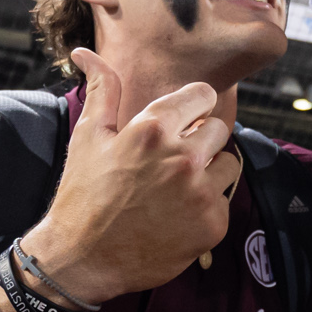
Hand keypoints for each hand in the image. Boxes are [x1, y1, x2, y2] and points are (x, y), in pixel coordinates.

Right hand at [22, 48, 240, 303]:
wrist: (83, 259)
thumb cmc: (83, 194)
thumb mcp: (89, 136)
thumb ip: (103, 90)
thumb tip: (87, 52)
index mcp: (153, 129)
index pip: (203, 95)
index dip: (193, 107)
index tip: (182, 121)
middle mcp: (183, 157)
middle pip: (218, 129)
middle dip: (199, 140)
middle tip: (170, 163)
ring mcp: (201, 192)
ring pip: (228, 163)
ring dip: (209, 172)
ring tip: (174, 189)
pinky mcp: (213, 223)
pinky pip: (224, 200)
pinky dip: (206, 206)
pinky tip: (177, 215)